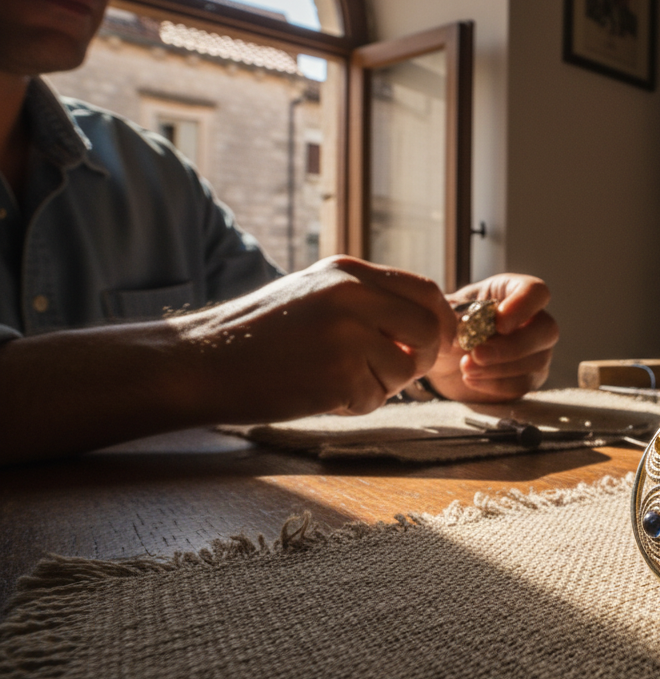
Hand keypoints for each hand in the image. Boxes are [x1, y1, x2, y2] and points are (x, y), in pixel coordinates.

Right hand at [177, 255, 451, 420]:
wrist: (200, 362)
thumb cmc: (257, 334)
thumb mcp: (314, 294)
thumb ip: (366, 301)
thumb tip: (427, 321)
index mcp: (348, 273)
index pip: (425, 291)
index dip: (441, 321)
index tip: (438, 342)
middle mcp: (353, 296)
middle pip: (429, 330)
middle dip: (421, 359)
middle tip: (395, 372)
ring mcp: (347, 334)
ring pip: (405, 370)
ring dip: (380, 385)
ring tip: (336, 379)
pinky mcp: (337, 373)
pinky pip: (375, 398)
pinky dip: (354, 405)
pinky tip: (319, 393)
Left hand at [424, 273, 557, 402]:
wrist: (442, 360)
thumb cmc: (447, 327)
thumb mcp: (444, 315)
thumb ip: (453, 316)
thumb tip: (461, 325)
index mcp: (512, 292)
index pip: (536, 292)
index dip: (523, 306)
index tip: (498, 324)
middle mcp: (533, 319)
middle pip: (546, 329)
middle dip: (512, 346)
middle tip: (477, 354)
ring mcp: (536, 350)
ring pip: (537, 360)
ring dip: (499, 368)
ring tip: (465, 367)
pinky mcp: (529, 377)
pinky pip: (524, 384)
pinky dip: (496, 385)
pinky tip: (471, 379)